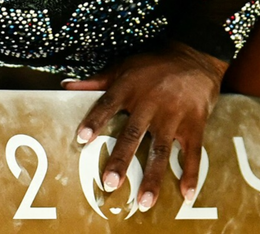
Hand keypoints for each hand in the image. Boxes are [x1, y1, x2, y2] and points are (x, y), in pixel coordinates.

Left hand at [63, 41, 227, 211]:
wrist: (194, 56)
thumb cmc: (152, 64)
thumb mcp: (122, 67)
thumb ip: (95, 82)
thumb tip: (64, 85)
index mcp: (128, 89)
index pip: (106, 106)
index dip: (94, 122)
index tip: (82, 140)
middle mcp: (150, 104)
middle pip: (132, 134)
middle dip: (121, 160)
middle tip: (110, 184)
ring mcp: (173, 116)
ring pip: (160, 150)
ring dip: (152, 177)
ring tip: (144, 201)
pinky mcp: (194, 124)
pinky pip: (193, 152)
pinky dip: (190, 174)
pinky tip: (186, 195)